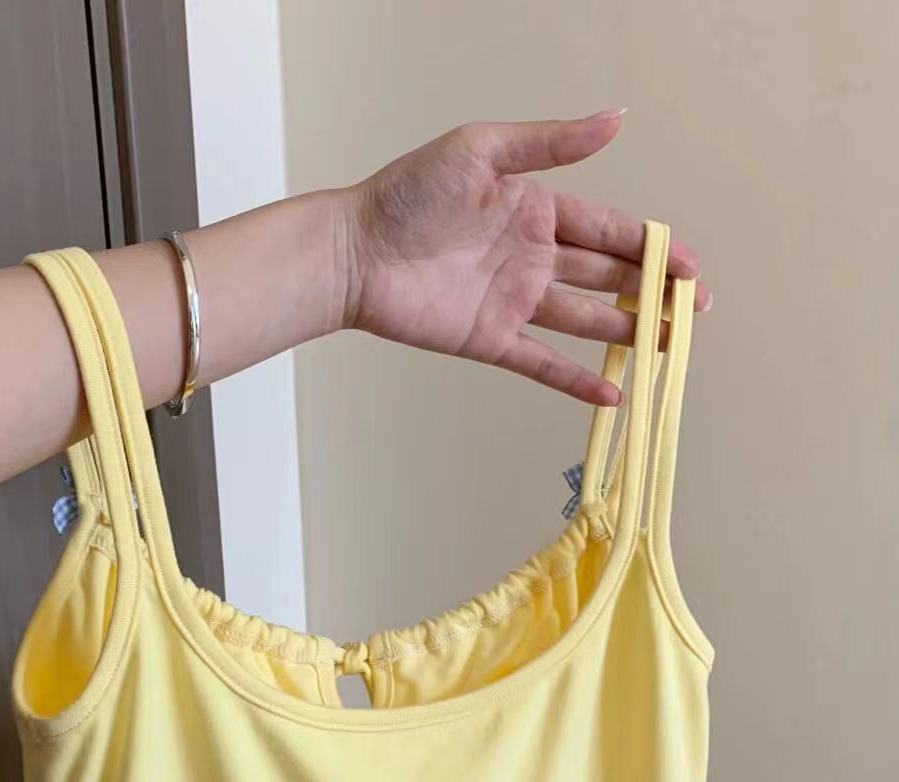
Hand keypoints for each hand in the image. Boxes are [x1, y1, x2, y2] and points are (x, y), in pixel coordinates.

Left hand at [341, 112, 711, 406]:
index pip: (607, 231)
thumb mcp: (482, 151)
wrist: (355, 251)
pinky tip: (614, 393)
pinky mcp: (490, 340)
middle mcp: (531, 256)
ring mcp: (513, 301)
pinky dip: (576, 380)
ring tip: (670, 346)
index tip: (689, 264)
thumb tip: (617, 118)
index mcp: (535, 209)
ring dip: (629, 333)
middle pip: (606, 277)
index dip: (651, 247)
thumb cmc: (408, 194)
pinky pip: (542, 363)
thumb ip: (550, 144)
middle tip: (696, 307)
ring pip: (585, 320)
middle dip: (654, 291)